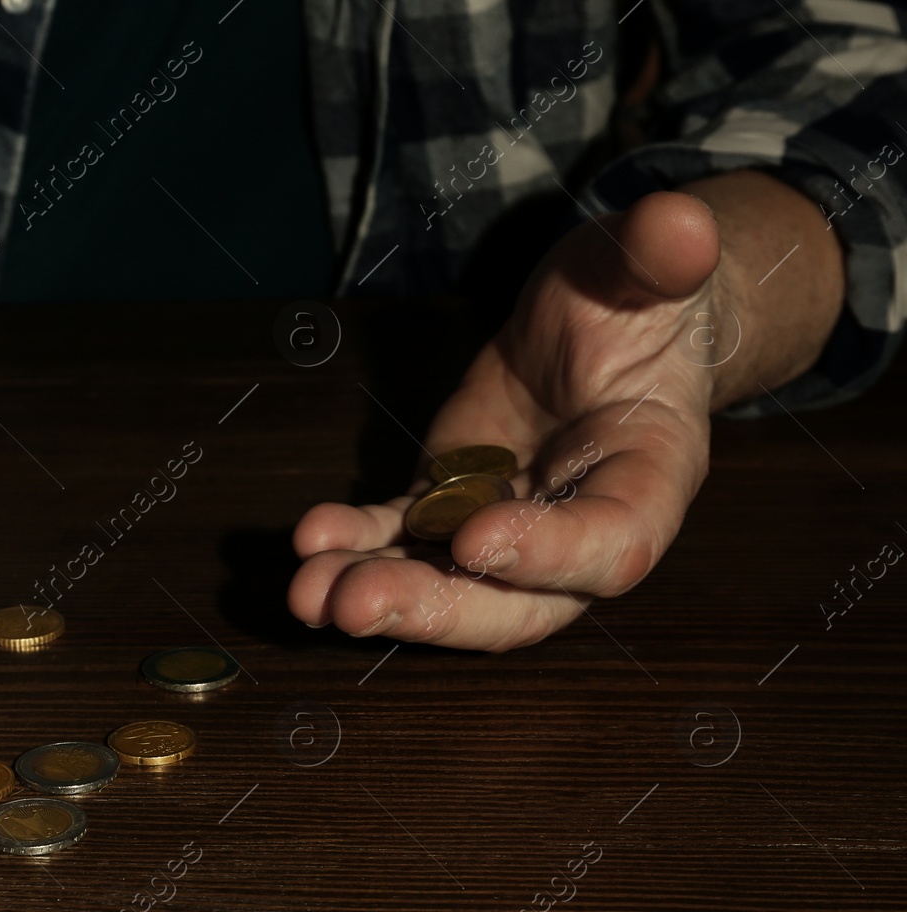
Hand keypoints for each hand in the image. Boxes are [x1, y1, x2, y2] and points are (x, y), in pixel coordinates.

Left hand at [290, 173, 843, 649]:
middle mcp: (577, 528)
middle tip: (359, 606)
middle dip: (436, 610)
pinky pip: (402, 541)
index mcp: (649, 481)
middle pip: (516, 605)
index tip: (475, 537)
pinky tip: (310, 541)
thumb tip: (679, 224)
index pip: (612, 544)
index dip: (547, 554)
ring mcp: (506, 527)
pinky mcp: (449, 507)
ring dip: (380, 595)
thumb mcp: (646, 268)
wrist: (594, 324)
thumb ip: (661, 258)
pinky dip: (356, 546)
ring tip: (309, 594)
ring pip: (449, 589)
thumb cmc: (633, 303)